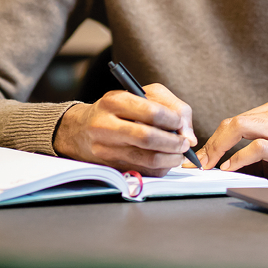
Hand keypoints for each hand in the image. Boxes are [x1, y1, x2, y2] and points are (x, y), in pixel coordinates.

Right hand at [54, 84, 196, 176]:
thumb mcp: (137, 95)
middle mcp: (105, 125)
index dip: (173, 120)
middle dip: (174, 142)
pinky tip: (165, 161)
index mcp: (113, 101)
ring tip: (178, 153)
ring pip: (148, 159)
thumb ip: (169, 106)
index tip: (181, 123)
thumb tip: (187, 135)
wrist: (80, 130)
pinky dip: (161, 168)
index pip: (151, 111)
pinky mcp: (110, 166)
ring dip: (171, 158)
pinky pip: (144, 171)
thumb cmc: (114, 111)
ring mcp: (105, 149)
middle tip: (185, 143)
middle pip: (148, 138)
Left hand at [197, 101, 267, 184]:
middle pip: (233, 122)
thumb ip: (248, 149)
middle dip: (212, 143)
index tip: (200, 155)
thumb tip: (215, 161)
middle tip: (200, 161)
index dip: (213, 138)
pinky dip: (239, 158)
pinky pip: (258, 147)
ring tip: (210, 163)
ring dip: (219, 147)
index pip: (233, 120)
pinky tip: (230, 167)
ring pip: (241, 127)